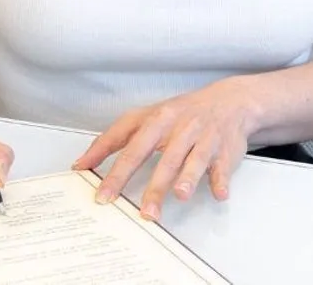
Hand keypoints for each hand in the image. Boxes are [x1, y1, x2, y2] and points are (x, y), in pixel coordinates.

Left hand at [72, 80, 258, 220]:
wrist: (229, 101)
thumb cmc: (182, 113)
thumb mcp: (147, 118)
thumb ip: (116, 139)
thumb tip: (83, 163)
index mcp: (156, 120)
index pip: (130, 146)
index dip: (115, 170)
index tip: (101, 192)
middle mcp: (179, 128)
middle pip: (164, 158)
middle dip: (153, 186)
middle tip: (142, 212)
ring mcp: (203, 138)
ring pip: (194, 160)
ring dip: (188, 179)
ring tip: (179, 196)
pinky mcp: (224, 150)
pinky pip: (223, 166)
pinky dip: (221, 179)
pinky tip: (219, 193)